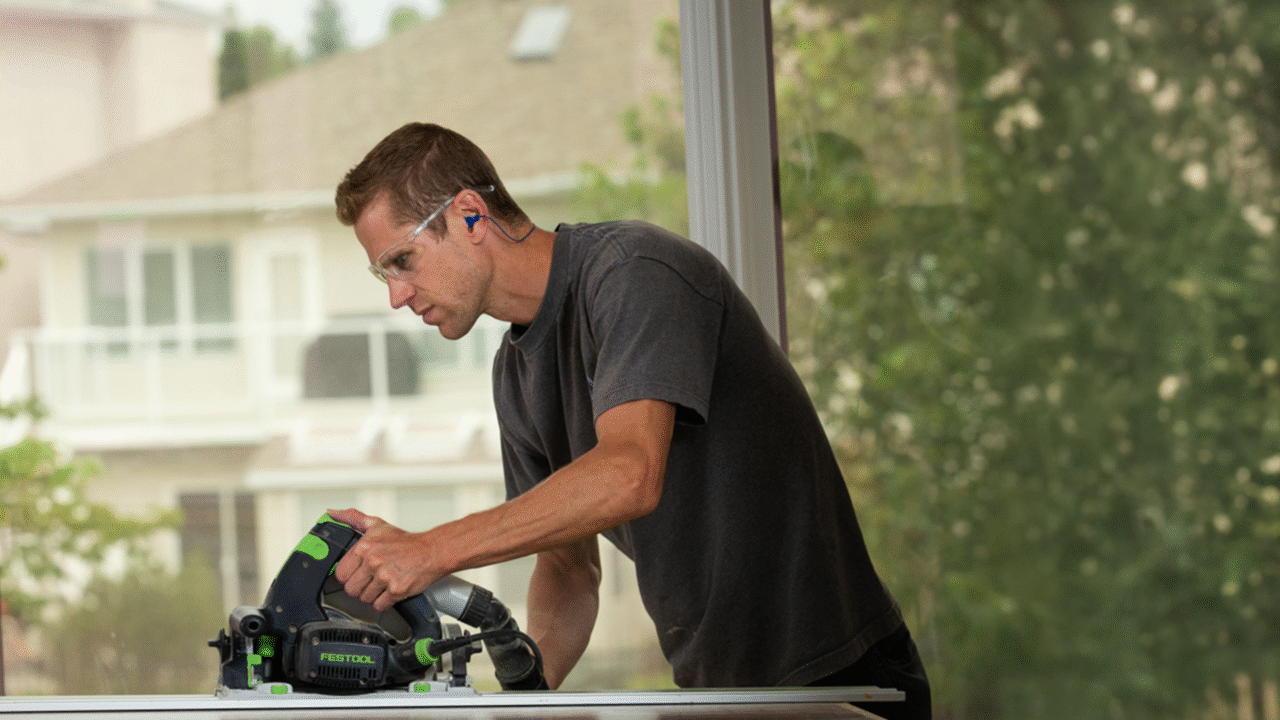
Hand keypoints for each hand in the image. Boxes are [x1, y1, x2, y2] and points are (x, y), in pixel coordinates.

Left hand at [327, 507, 441, 611]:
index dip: (349, 575)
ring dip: (373, 594)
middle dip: (361, 586)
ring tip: (384, 583)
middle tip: (372, 579)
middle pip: (351, 589)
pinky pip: (380, 605)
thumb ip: (352, 518)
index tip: (357, 572)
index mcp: (364, 547)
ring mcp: (385, 577)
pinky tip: (391, 590)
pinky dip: (385, 601)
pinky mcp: (396, 590)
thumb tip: (332, 513)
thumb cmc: (405, 541)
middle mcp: (373, 562)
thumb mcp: (377, 525)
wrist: (433, 550)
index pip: (341, 573)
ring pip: (364, 598)